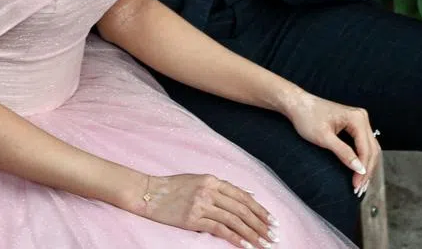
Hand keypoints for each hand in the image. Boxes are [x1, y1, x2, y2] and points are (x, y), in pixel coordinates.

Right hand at [139, 174, 276, 247]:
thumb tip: (248, 196)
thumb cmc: (173, 187)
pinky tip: (246, 246)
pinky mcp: (193, 218)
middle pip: (241, 209)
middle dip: (260, 224)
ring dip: (252, 234)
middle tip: (274, 236)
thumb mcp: (198, 180)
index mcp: (212, 179)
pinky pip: (220, 230)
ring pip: (234, 220)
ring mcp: (201, 204)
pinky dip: (236, 238)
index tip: (272, 221)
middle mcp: (208, 190)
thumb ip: (222, 188)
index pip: (242, 196)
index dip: (259, 210)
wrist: (148, 193)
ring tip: (265, 244)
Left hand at [282, 92, 379, 195]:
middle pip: (371, 149)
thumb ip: (343, 153)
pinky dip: (362, 158)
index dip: (363, 169)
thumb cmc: (307, 116)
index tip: (357, 185)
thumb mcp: (323, 137)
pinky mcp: (353, 125)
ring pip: (370, 148)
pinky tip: (358, 170)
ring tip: (360, 183)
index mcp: (357, 118)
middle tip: (359, 188)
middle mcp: (361, 118)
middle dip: (367, 170)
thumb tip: (359, 169)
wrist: (296, 103)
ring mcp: (358, 121)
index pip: (366, 149)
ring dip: (366, 166)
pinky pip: (363, 144)